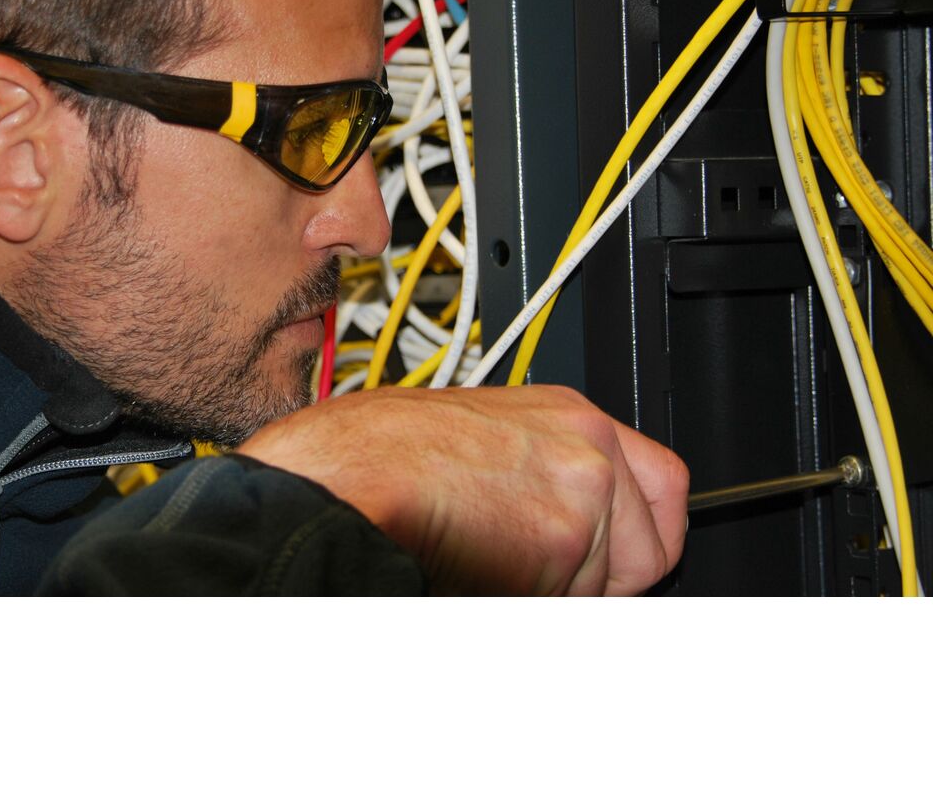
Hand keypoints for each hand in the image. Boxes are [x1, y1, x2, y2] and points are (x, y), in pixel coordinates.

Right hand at [237, 384, 688, 594]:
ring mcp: (583, 496)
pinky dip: (529, 600)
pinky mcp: (564, 543)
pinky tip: (482, 569)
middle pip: (649, 550)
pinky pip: (571, 603)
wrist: (353, 470)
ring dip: (555, 591)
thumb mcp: (485, 435)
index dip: (640, 533)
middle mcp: (589, 450)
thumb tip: (575, 522)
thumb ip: (544, 471)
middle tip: (541, 570)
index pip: (664, 485)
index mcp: (569, 415)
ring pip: (605, 587)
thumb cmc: (385, 448)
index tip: (622, 556)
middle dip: (604, 577)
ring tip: (487, 556)